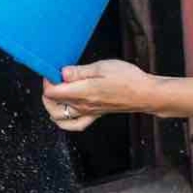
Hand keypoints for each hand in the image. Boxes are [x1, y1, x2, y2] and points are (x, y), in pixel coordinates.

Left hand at [43, 59, 158, 130]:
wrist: (144, 94)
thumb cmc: (128, 79)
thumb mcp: (102, 67)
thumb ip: (79, 71)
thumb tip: (62, 73)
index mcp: (83, 92)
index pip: (52, 92)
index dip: (48, 80)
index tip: (54, 71)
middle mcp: (83, 105)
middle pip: (52, 104)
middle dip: (48, 90)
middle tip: (54, 79)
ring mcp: (88, 112)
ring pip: (59, 116)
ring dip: (52, 105)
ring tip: (56, 93)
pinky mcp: (95, 115)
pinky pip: (75, 125)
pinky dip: (64, 122)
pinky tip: (63, 113)